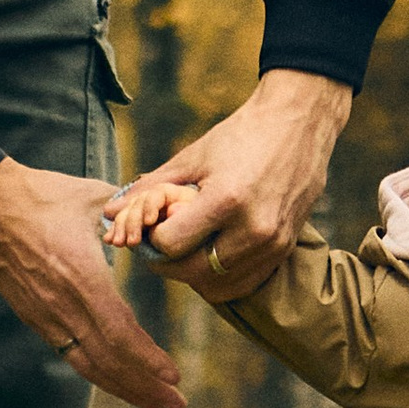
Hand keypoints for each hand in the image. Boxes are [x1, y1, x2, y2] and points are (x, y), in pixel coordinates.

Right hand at [0, 158, 183, 407]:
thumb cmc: (40, 195)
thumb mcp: (94, 198)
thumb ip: (134, 212)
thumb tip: (168, 213)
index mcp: (81, 278)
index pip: (119, 334)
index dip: (148, 360)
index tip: (175, 376)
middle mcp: (62, 307)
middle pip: (107, 363)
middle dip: (145, 388)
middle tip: (177, 405)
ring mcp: (44, 316)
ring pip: (87, 366)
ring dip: (123, 387)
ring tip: (154, 400)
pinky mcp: (33, 317)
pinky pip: (70, 354)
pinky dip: (99, 372)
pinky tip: (117, 378)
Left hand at [122, 69, 351, 300]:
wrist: (299, 123)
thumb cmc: (242, 134)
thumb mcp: (193, 157)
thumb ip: (151, 189)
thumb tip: (109, 212)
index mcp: (226, 200)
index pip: (170, 243)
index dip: (153, 236)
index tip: (153, 221)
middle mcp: (253, 228)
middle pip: (191, 271)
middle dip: (168, 259)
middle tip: (163, 239)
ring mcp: (273, 243)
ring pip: (216, 284)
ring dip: (193, 272)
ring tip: (188, 246)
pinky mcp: (285, 249)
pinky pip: (243, 282)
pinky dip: (221, 277)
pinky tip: (213, 254)